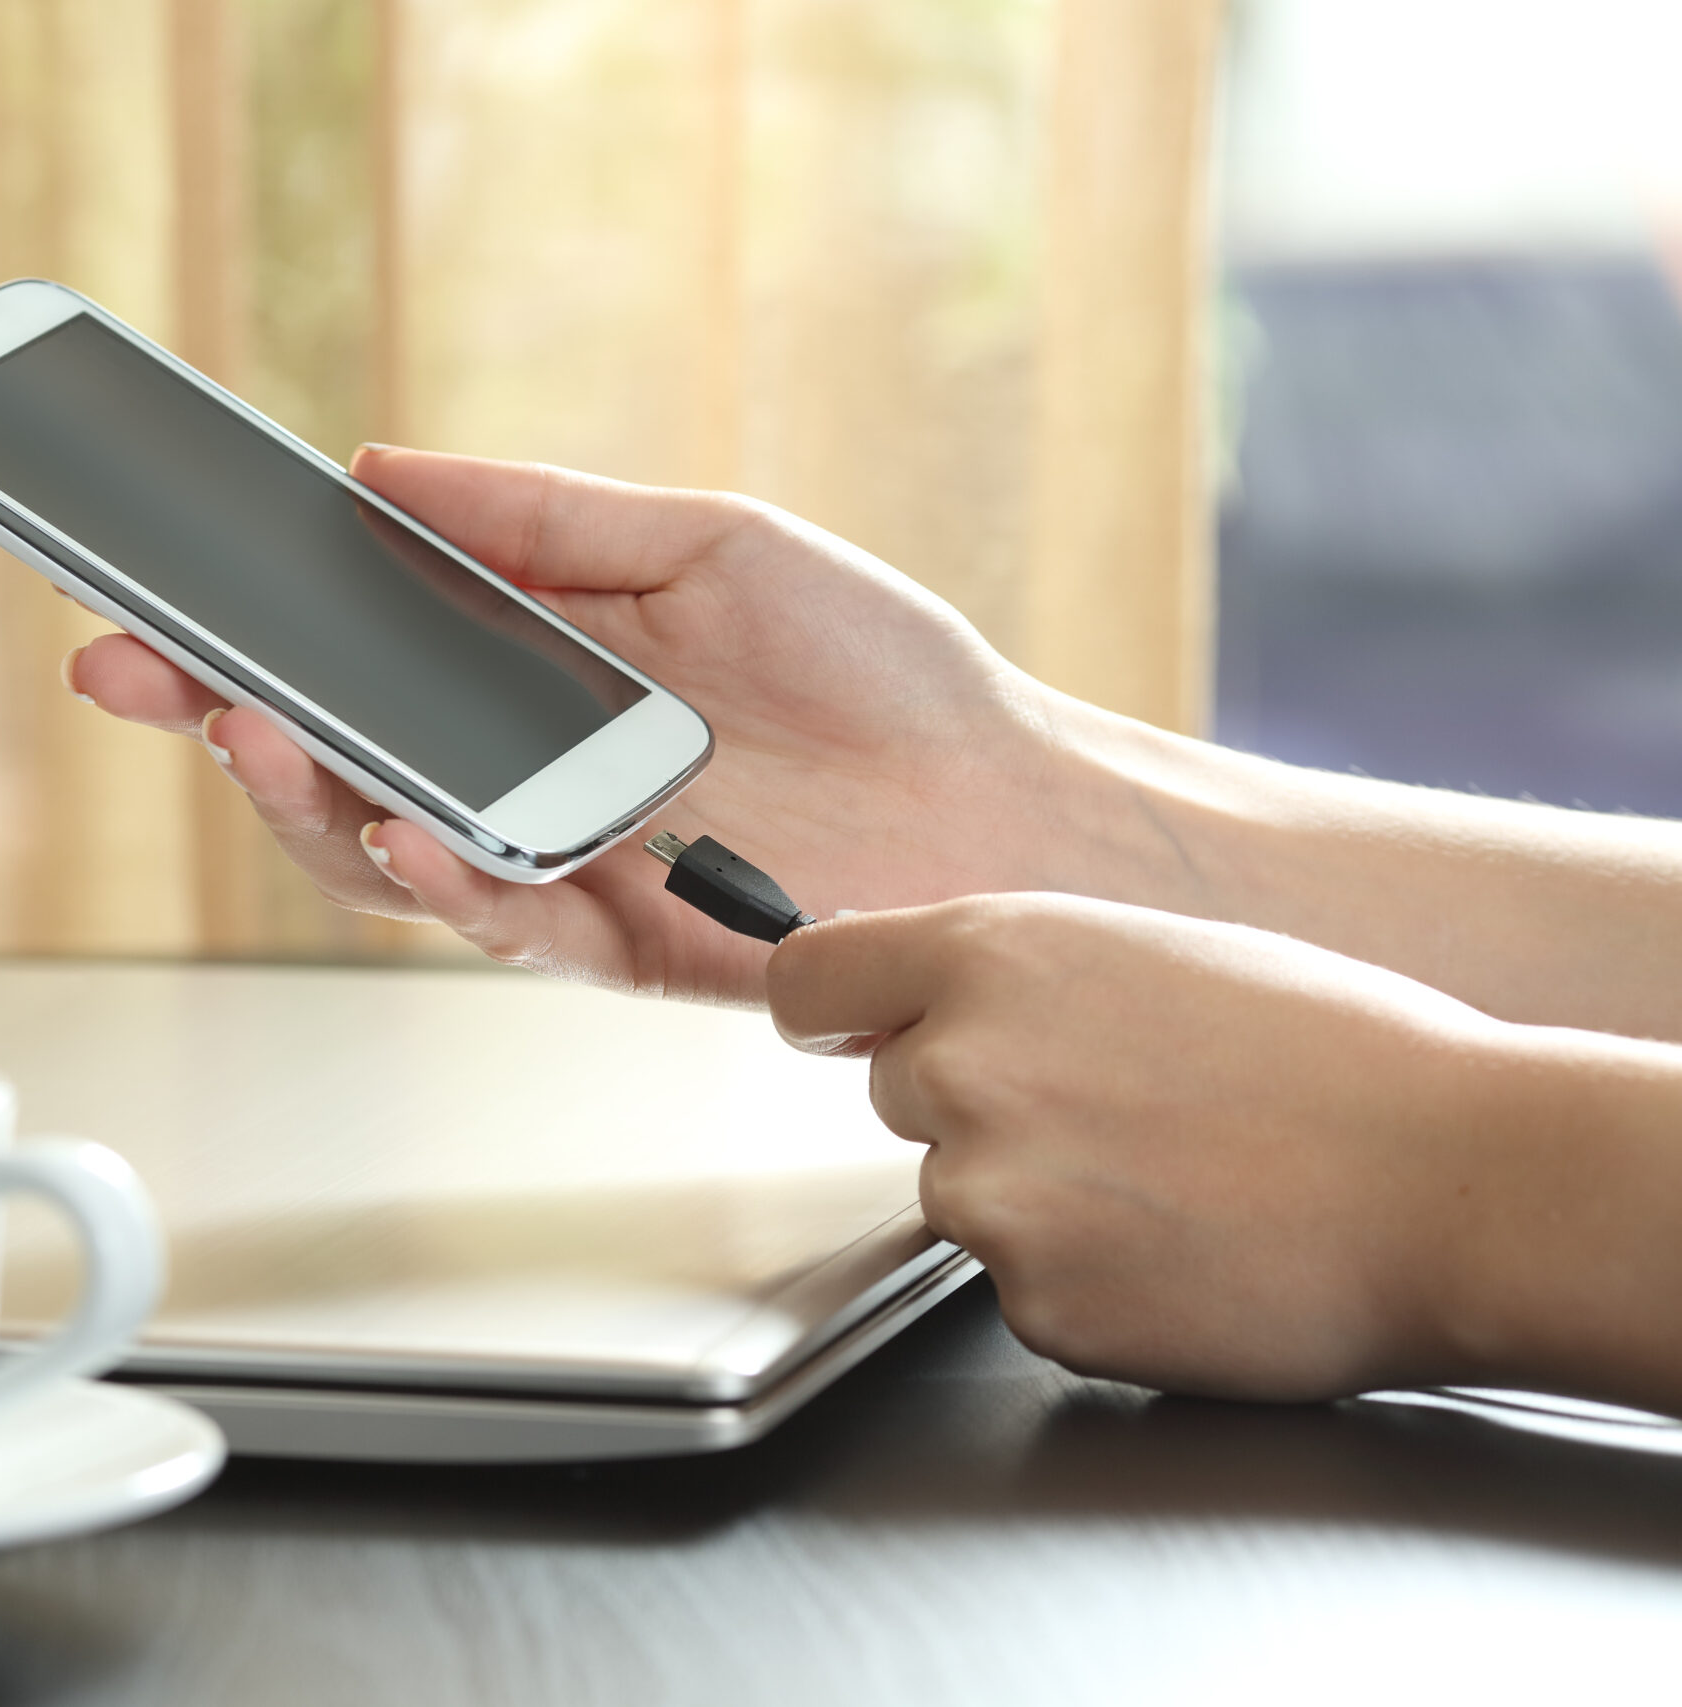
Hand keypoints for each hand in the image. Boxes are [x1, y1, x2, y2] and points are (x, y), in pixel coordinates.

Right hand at [72, 446, 1084, 1005]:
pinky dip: (442, 880)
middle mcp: (516, 775)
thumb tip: (378, 472)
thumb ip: (537, 517)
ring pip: (377, 855)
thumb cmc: (872, 669)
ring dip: (297, 800)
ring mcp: (553, 864)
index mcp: (521, 672)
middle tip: (123, 666)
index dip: (238, 629)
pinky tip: (407, 832)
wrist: (1000, 795)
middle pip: (326, 760)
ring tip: (246, 732)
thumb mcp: (702, 541)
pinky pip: (498, 923)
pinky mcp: (611, 942)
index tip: (145, 589)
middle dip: (211, 715)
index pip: (347, 654)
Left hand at [767, 893, 1514, 1401]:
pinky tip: (1184, 1249)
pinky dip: (1087, 1281)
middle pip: (897, 1092)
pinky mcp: (1035, 1305)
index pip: (808, 980)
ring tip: (1177, 1180)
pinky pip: (1023, 1289)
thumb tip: (913, 1000)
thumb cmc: (1340, 1053)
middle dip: (979, 1104)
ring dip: (1038, 1198)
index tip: (848, 1025)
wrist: (1459, 1184)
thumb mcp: (1153, 949)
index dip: (834, 1007)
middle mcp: (963, 1070)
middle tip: (1119, 1111)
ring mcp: (991, 1197)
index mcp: (991, 957)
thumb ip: (1013, 974)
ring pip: (961, 1195)